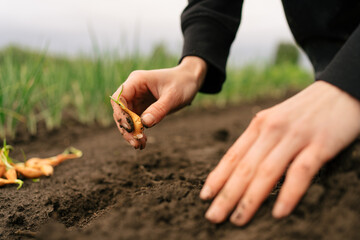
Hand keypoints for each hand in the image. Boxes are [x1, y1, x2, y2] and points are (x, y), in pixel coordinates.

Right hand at [111, 56, 206, 148]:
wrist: (190, 81)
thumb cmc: (182, 83)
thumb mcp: (173, 96)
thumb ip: (159, 109)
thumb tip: (145, 123)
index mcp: (137, 81)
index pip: (119, 98)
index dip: (121, 114)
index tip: (130, 128)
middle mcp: (133, 90)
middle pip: (120, 110)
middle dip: (126, 127)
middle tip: (135, 142)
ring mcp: (137, 99)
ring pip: (126, 118)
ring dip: (131, 132)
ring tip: (140, 145)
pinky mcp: (142, 108)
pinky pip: (135, 121)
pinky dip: (138, 132)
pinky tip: (143, 142)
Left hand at [200, 80, 359, 224]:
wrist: (341, 89)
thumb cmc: (306, 111)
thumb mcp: (277, 121)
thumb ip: (261, 142)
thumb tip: (243, 169)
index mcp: (259, 125)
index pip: (233, 156)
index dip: (217, 177)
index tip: (204, 196)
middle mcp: (272, 130)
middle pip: (244, 168)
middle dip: (226, 195)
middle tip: (213, 216)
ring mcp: (295, 137)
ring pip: (266, 171)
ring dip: (250, 199)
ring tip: (238, 220)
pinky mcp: (320, 144)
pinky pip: (300, 172)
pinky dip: (289, 193)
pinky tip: (278, 212)